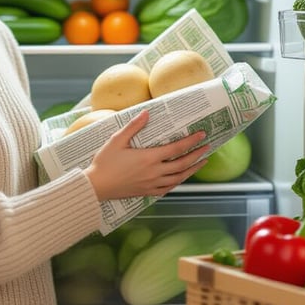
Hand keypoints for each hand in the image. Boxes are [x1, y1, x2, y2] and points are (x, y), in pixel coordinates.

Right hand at [85, 110, 209, 200]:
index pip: (176, 148)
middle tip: (208, 147)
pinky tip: (182, 178)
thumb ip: (133, 126)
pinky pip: (168, 189)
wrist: (96, 186)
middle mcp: (154, 172)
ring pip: (178, 178)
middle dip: (197, 155)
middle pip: (182, 164)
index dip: (191, 141)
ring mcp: (152, 184)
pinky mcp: (147, 192)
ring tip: (201, 162)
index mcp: (149, 158)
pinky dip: (178, 182)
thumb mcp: (117, 140)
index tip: (202, 135)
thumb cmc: (104, 162)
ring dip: (192, 169)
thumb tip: (147, 112)